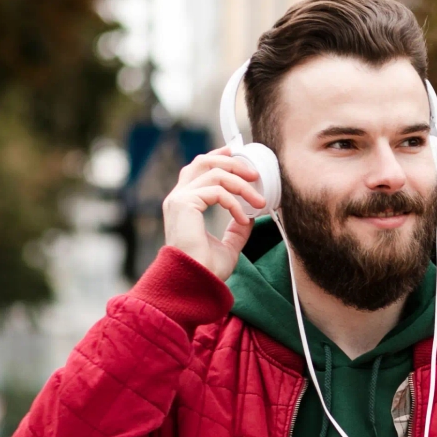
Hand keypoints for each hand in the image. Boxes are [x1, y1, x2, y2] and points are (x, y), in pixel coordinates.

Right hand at [161, 151, 266, 281]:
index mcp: (184, 204)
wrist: (195, 283)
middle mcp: (178, 197)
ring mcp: (178, 199)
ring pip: (213, 172)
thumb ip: (237, 229)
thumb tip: (250, 216)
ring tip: (259, 200)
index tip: (240, 154)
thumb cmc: (206, 269)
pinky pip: (216, 191)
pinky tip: (243, 217)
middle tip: (255, 174)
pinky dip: (234, 202)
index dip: (219, 156)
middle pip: (204, 161)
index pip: (199, 169)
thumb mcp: (228, 245)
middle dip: (232, 161)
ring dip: (241, 184)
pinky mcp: (184, 204)